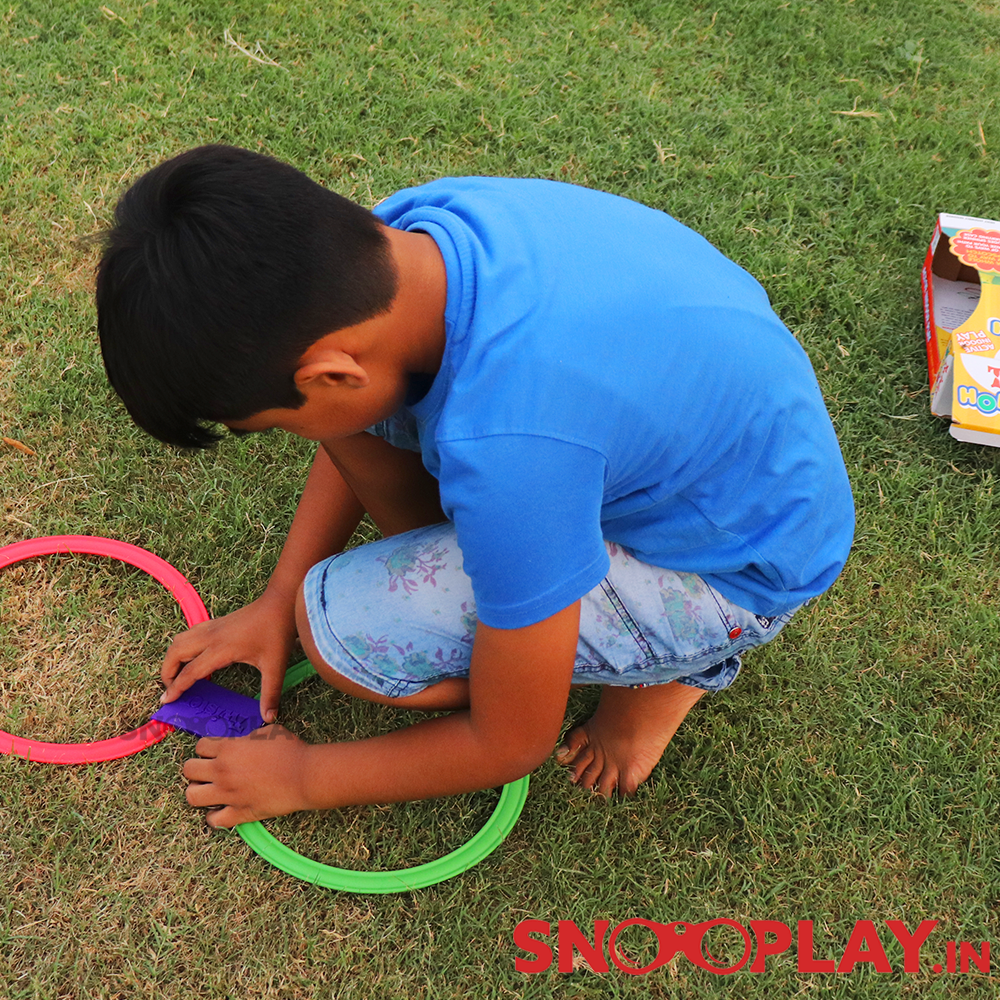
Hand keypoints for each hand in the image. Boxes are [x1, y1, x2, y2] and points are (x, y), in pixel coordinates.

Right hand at [160, 589, 297, 722]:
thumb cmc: (277, 632)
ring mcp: (212, 627)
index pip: (190, 672)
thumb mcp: (275, 666)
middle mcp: (211, 637)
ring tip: (177, 675)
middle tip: (170, 689)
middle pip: (175, 652)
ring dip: (172, 657)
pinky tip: (194, 658)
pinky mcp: (216, 622)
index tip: (166, 701)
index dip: (176, 688)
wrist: (280, 603)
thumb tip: (269, 718)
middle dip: (167, 672)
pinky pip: (190, 634)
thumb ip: (270, 694)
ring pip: (179, 640)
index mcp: (221, 649)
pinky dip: (183, 647)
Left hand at [183, 725, 313, 826]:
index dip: (207, 748)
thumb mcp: (268, 732)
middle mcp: (222, 771)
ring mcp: (228, 794)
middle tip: (208, 770)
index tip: (214, 751)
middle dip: (196, 768)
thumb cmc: (290, 750)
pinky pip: (213, 820)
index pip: (200, 746)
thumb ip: (249, 737)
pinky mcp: (238, 813)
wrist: (304, 775)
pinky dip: (215, 816)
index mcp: (228, 749)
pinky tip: (224, 808)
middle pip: (188, 770)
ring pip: (192, 796)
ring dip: (199, 791)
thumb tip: (244, 742)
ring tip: (211, 789)